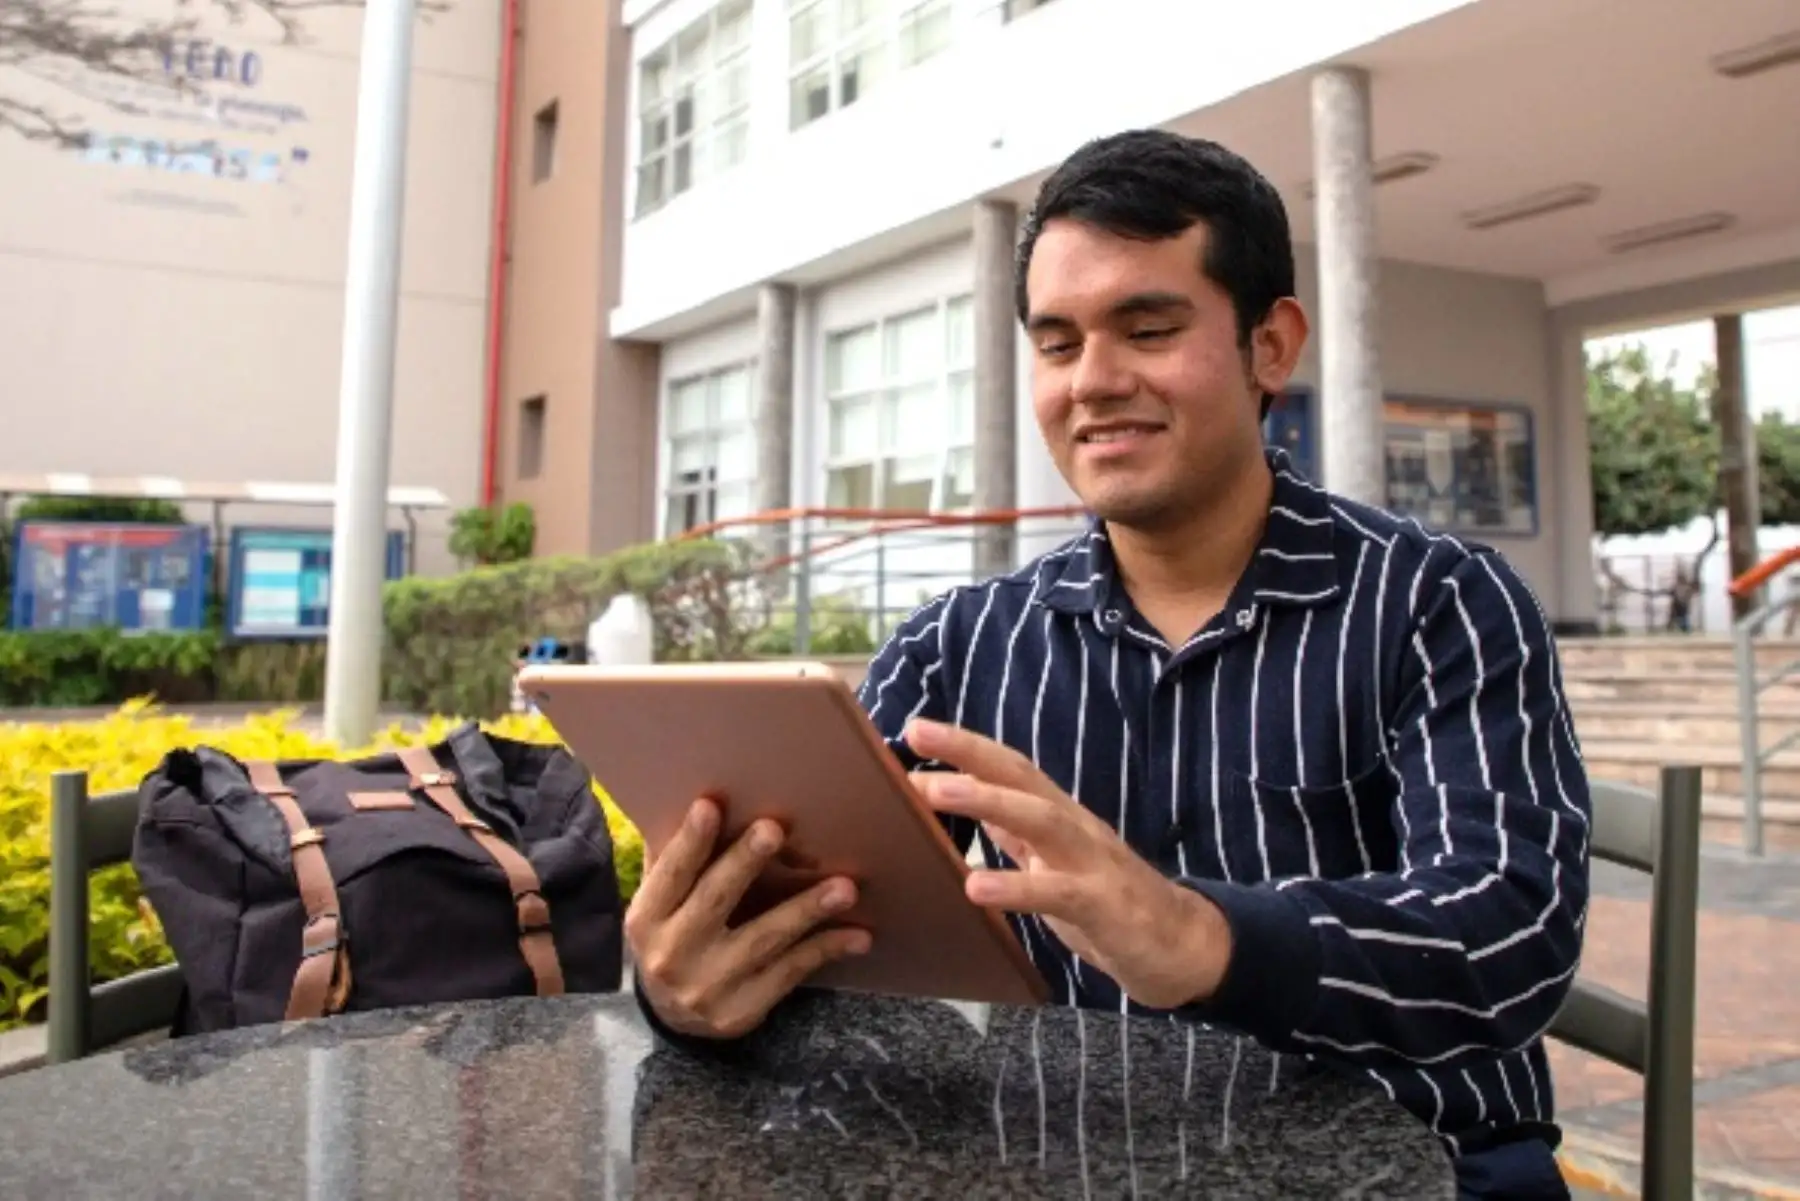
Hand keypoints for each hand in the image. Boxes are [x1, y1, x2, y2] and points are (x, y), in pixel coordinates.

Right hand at [626, 797, 871, 1039]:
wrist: (673, 1018)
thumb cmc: (674, 937)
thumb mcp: (660, 905)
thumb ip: (676, 862)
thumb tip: (707, 801)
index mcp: (647, 919)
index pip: (670, 874)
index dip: (690, 841)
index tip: (710, 806)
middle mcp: (671, 954)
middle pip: (714, 900)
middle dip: (745, 863)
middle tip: (775, 829)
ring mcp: (709, 986)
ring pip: (764, 939)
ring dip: (806, 910)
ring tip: (845, 887)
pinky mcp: (743, 1009)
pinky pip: (791, 971)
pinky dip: (825, 949)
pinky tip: (858, 934)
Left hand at [906, 718, 1231, 1009]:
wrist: (1181, 947)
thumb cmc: (1106, 904)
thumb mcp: (1050, 864)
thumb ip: (1012, 834)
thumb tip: (965, 801)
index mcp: (1058, 816)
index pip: (1010, 768)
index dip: (966, 746)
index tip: (917, 728)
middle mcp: (1074, 827)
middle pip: (1021, 777)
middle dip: (968, 751)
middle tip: (917, 734)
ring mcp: (1092, 862)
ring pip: (1039, 819)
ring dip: (986, 800)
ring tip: (937, 791)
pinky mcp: (1104, 905)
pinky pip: (1057, 892)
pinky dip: (1016, 887)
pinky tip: (975, 889)